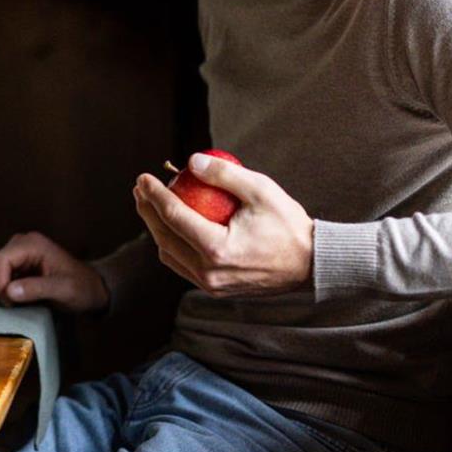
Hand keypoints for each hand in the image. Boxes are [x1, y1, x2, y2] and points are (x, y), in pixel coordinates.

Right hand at [0, 232, 109, 312]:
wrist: (92, 288)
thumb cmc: (82, 288)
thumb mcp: (63, 290)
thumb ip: (36, 289)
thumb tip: (9, 291)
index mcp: (31, 244)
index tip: (10, 303)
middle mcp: (20, 243)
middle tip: (13, 304)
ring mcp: (17, 253)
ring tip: (15, 302)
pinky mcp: (16, 263)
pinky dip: (1, 289)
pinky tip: (16, 298)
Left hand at [133, 152, 312, 297]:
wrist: (311, 263)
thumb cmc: (288, 224)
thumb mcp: (261, 190)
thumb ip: (224, 174)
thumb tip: (190, 161)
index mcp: (217, 249)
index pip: (173, 217)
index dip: (154, 195)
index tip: (143, 177)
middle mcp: (209, 272)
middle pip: (163, 238)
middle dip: (147, 211)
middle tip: (140, 188)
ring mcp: (211, 285)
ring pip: (170, 256)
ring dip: (156, 230)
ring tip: (150, 205)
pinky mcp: (216, 289)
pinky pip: (183, 266)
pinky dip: (172, 245)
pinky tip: (171, 226)